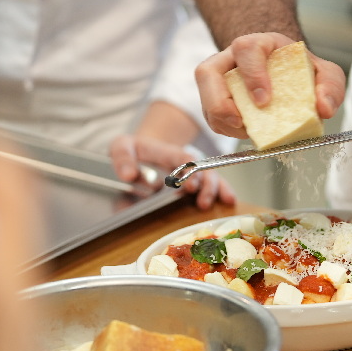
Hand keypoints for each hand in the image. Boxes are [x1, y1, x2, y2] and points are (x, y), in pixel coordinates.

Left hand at [109, 135, 235, 209]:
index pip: (182, 158)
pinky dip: (224, 191)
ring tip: (209, 204)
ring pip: (211, 177)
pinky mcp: (196, 181)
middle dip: (204, 184)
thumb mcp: (121, 146)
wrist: (142, 149)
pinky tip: (230, 201)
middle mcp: (185, 160)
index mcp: (168, 151)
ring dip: (215, 190)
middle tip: (201, 199)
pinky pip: (215, 184)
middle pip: (202, 168)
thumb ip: (122, 158)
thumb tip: (129, 174)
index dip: (188, 171)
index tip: (189, 185)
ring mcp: (193, 171)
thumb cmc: (133, 149)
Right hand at [194, 32, 346, 137]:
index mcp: (259, 45)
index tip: (264, 100)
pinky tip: (245, 131)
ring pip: (204, 95)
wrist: (283, 70)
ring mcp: (220, 78)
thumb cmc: (298, 69)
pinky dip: (224, 128)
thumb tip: (324, 108)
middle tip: (241, 122)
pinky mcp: (215, 98)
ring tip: (246, 130)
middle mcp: (232, 58)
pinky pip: (209, 115)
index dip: (252, 75)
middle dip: (220, 101)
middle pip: (208, 72)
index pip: (247, 50)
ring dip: (221, 119)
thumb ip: (330, 85)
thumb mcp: (323, 72)